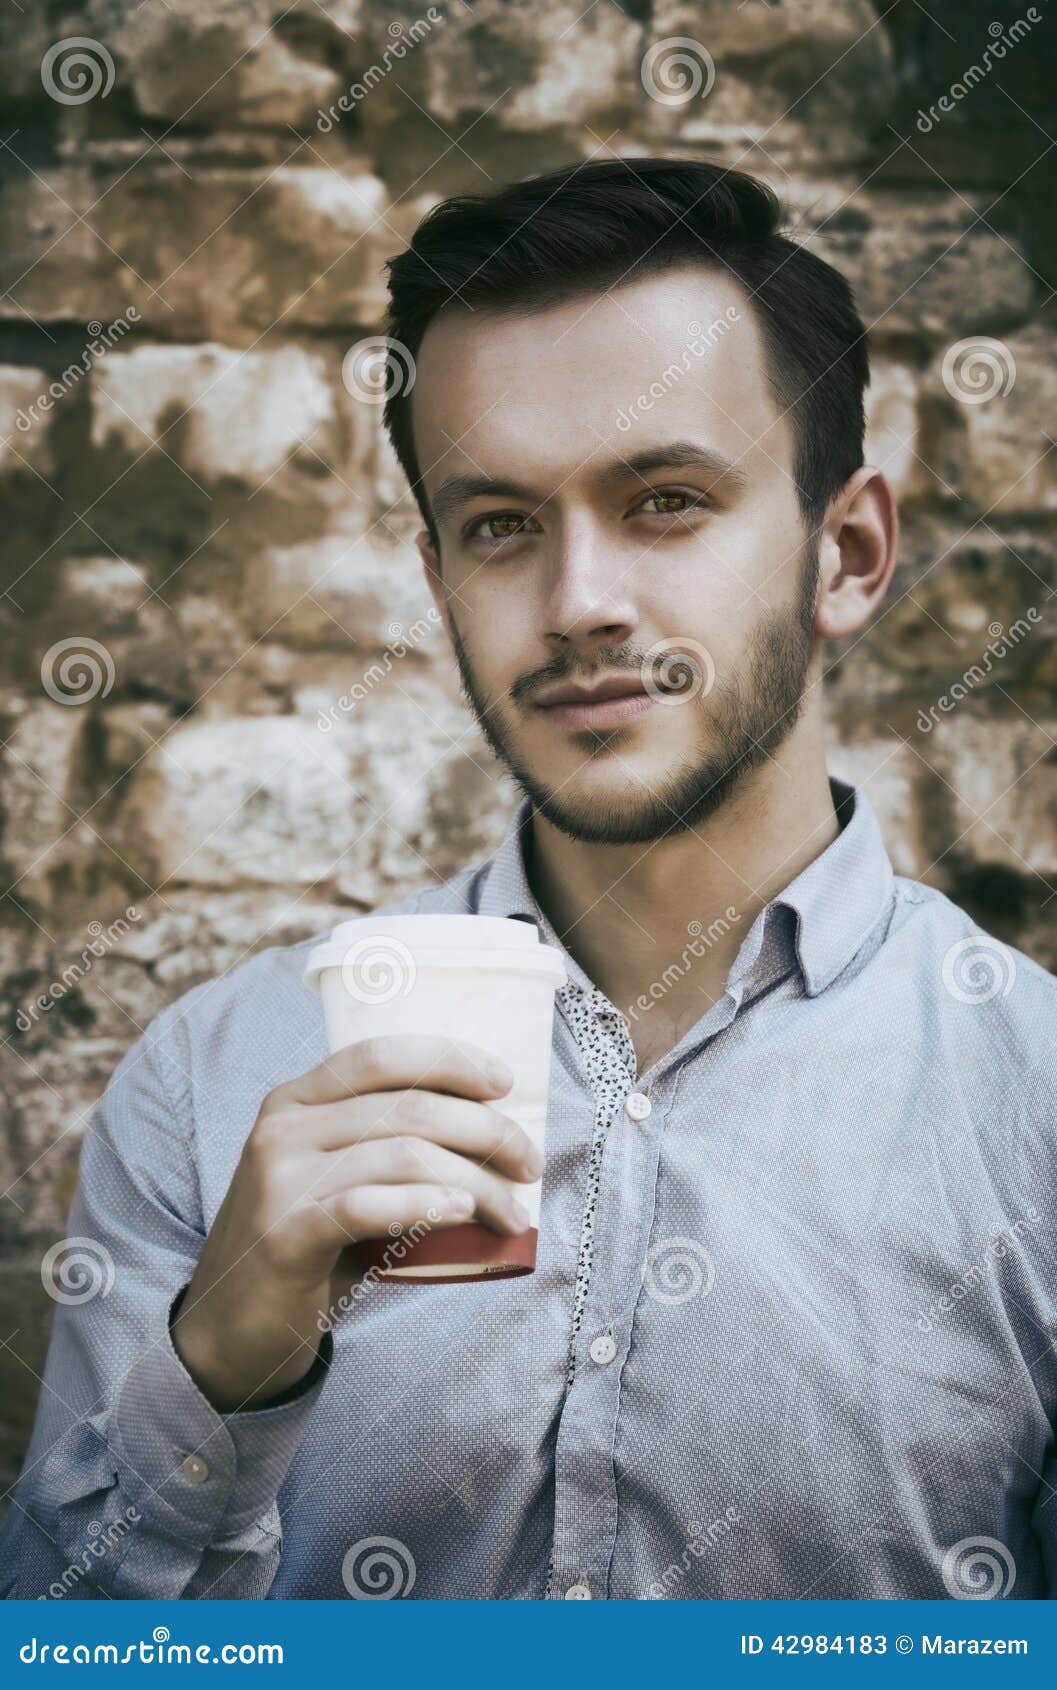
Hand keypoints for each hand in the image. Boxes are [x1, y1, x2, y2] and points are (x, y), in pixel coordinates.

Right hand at [172, 1035, 540, 1409]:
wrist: (226, 1328)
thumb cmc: (302, 1247)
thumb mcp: (330, 1178)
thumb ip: (381, 1147)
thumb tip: (486, 1138)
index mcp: (294, 1100)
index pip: (380, 1055)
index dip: (449, 1059)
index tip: (504, 1081)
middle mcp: (282, 1128)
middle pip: (407, 1108)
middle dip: (484, 1130)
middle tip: (528, 1163)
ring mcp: (279, 1179)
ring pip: (402, 1156)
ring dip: (474, 1182)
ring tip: (511, 1211)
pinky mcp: (286, 1233)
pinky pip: (369, 1206)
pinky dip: (425, 1205)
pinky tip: (461, 1213)